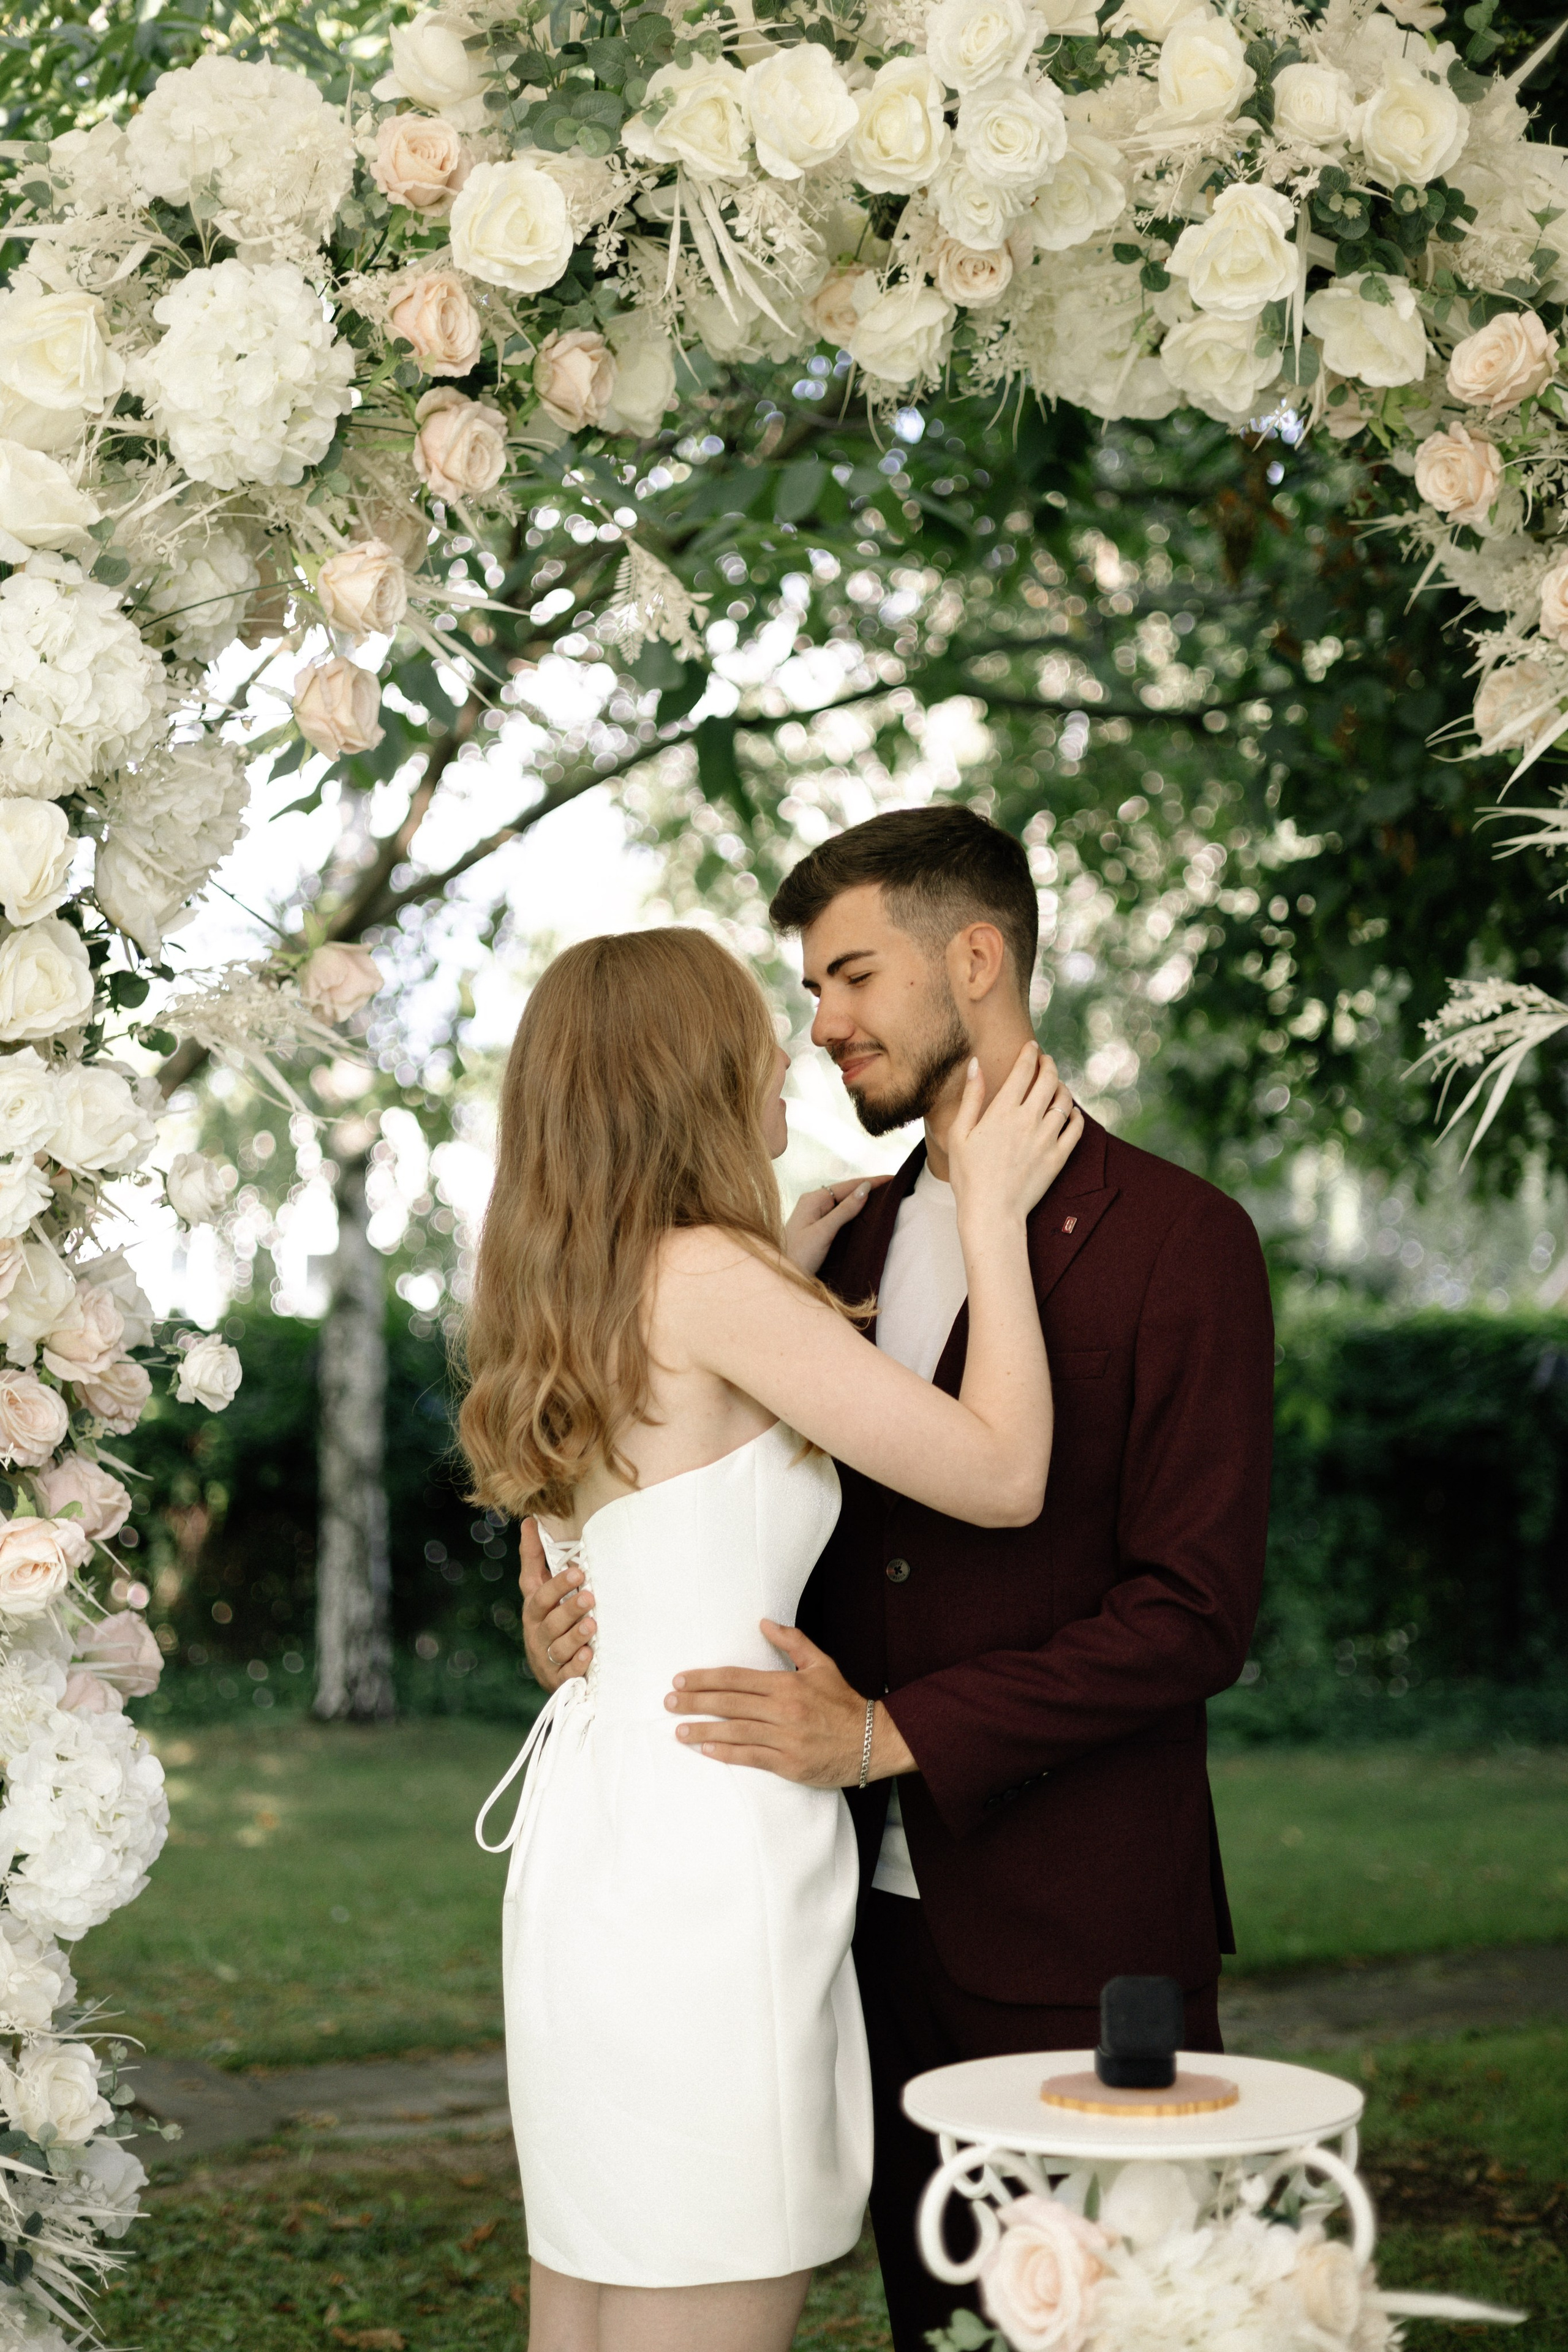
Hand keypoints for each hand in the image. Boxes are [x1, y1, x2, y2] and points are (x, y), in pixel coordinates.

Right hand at [519, 1518, 594, 1692]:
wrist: (550, 1669)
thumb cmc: (550, 1618)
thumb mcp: (541, 1589)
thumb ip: (537, 1557)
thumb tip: (531, 1520)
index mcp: (535, 1608)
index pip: (540, 1592)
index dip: (556, 1583)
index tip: (577, 1571)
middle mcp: (537, 1632)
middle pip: (549, 1619)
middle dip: (568, 1608)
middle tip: (589, 1597)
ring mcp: (546, 1656)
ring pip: (558, 1647)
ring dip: (575, 1636)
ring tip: (591, 1625)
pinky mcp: (558, 1678)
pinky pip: (566, 1673)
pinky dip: (577, 1665)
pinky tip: (588, 1656)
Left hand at [663, 1622, 914, 1785]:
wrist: (873, 1741)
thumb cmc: (844, 1703)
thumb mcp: (822, 1665)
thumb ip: (793, 1643)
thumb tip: (764, 1623)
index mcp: (787, 1684)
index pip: (736, 1678)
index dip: (706, 1678)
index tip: (681, 1679)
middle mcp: (783, 1710)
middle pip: (729, 1703)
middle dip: (694, 1701)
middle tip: (668, 1701)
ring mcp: (786, 1738)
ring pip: (735, 1731)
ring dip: (702, 1729)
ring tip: (678, 1729)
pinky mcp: (789, 1763)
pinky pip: (751, 1756)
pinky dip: (727, 1752)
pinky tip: (706, 1749)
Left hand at [783, 1176, 887, 1276]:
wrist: (782, 1276)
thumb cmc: (798, 1256)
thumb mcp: (823, 1232)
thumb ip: (844, 1210)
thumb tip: (865, 1188)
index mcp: (813, 1199)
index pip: (848, 1185)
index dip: (872, 1181)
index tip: (893, 1178)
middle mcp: (813, 1202)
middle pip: (846, 1191)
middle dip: (868, 1188)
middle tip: (893, 1187)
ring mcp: (814, 1214)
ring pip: (843, 1202)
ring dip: (862, 1199)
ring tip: (884, 1197)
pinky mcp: (816, 1225)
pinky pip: (839, 1213)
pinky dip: (854, 1211)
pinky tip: (865, 1214)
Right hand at [947, 1045, 1083, 1230]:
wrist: (991, 1212)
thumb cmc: (968, 1176)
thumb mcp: (959, 1134)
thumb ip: (971, 1097)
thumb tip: (976, 1064)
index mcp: (1003, 1112)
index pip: (1023, 1070)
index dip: (1029, 1053)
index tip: (1032, 1046)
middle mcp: (1028, 1120)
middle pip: (1049, 1080)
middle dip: (1049, 1064)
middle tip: (1046, 1061)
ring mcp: (1046, 1139)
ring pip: (1064, 1101)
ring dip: (1062, 1087)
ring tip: (1057, 1085)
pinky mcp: (1058, 1157)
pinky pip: (1076, 1128)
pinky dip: (1076, 1115)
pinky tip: (1070, 1112)